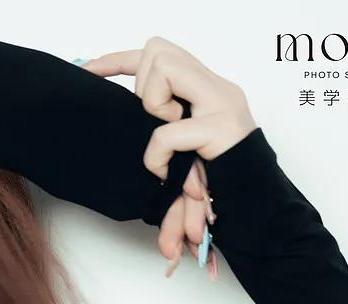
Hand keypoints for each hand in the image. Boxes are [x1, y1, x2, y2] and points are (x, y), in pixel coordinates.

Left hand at [77, 39, 257, 277]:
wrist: (260, 210)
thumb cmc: (218, 189)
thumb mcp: (181, 157)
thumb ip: (159, 137)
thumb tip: (125, 149)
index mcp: (206, 90)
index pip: (159, 54)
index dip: (118, 60)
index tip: (87, 71)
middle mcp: (216, 87)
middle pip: (158, 49)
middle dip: (144, 87)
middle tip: (159, 125)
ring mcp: (221, 103)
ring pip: (163, 72)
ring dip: (154, 112)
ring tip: (171, 146)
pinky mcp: (219, 128)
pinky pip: (165, 131)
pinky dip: (157, 156)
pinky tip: (167, 173)